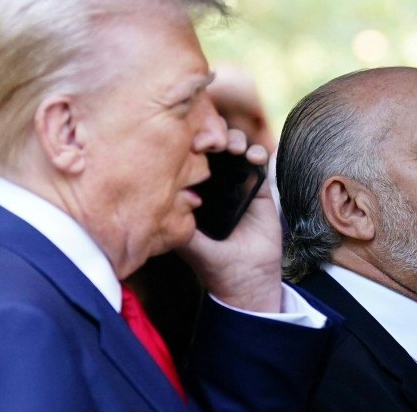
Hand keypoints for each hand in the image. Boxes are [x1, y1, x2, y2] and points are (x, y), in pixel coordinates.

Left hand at [178, 129, 282, 312]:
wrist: (246, 280)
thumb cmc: (213, 263)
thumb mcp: (187, 239)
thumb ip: (177, 218)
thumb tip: (158, 190)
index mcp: (194, 190)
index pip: (190, 156)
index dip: (190, 142)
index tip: (189, 142)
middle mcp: (215, 183)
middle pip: (212, 145)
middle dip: (214, 135)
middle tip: (212, 142)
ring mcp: (237, 183)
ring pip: (235, 147)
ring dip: (236, 139)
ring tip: (234, 148)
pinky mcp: (259, 188)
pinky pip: (259, 162)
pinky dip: (257, 152)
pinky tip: (253, 157)